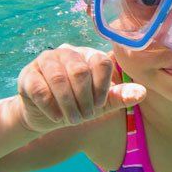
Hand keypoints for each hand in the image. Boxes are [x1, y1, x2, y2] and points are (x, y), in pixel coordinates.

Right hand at [16, 44, 145, 132]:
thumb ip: (120, 96)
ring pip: (59, 79)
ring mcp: (45, 61)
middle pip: (80, 71)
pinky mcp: (28, 74)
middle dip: (84, 100)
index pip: (101, 62)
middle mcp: (67, 52)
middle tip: (85, 117)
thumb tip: (142, 93)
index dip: (102, 87)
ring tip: (72, 120)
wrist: (45, 116)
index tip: (100, 106)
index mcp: (88, 55)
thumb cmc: (78, 105)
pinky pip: (40, 89)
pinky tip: (57, 117)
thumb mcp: (102, 104)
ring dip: (68, 105)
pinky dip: (51, 107)